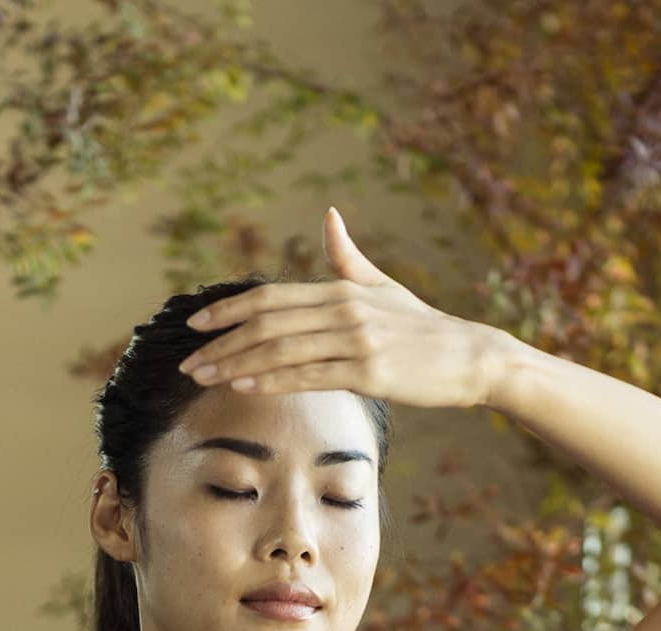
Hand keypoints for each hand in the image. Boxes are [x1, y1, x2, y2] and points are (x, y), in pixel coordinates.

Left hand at [176, 204, 496, 410]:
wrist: (471, 358)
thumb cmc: (424, 329)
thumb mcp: (383, 288)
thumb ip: (348, 258)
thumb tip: (329, 215)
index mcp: (340, 290)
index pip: (270, 296)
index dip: (228, 309)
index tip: (196, 324)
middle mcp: (343, 310)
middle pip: (267, 323)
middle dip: (221, 343)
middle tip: (188, 363)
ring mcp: (356, 341)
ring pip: (282, 349)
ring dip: (237, 364)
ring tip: (204, 378)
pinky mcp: (369, 372)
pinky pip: (310, 375)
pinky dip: (273, 379)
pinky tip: (245, 386)